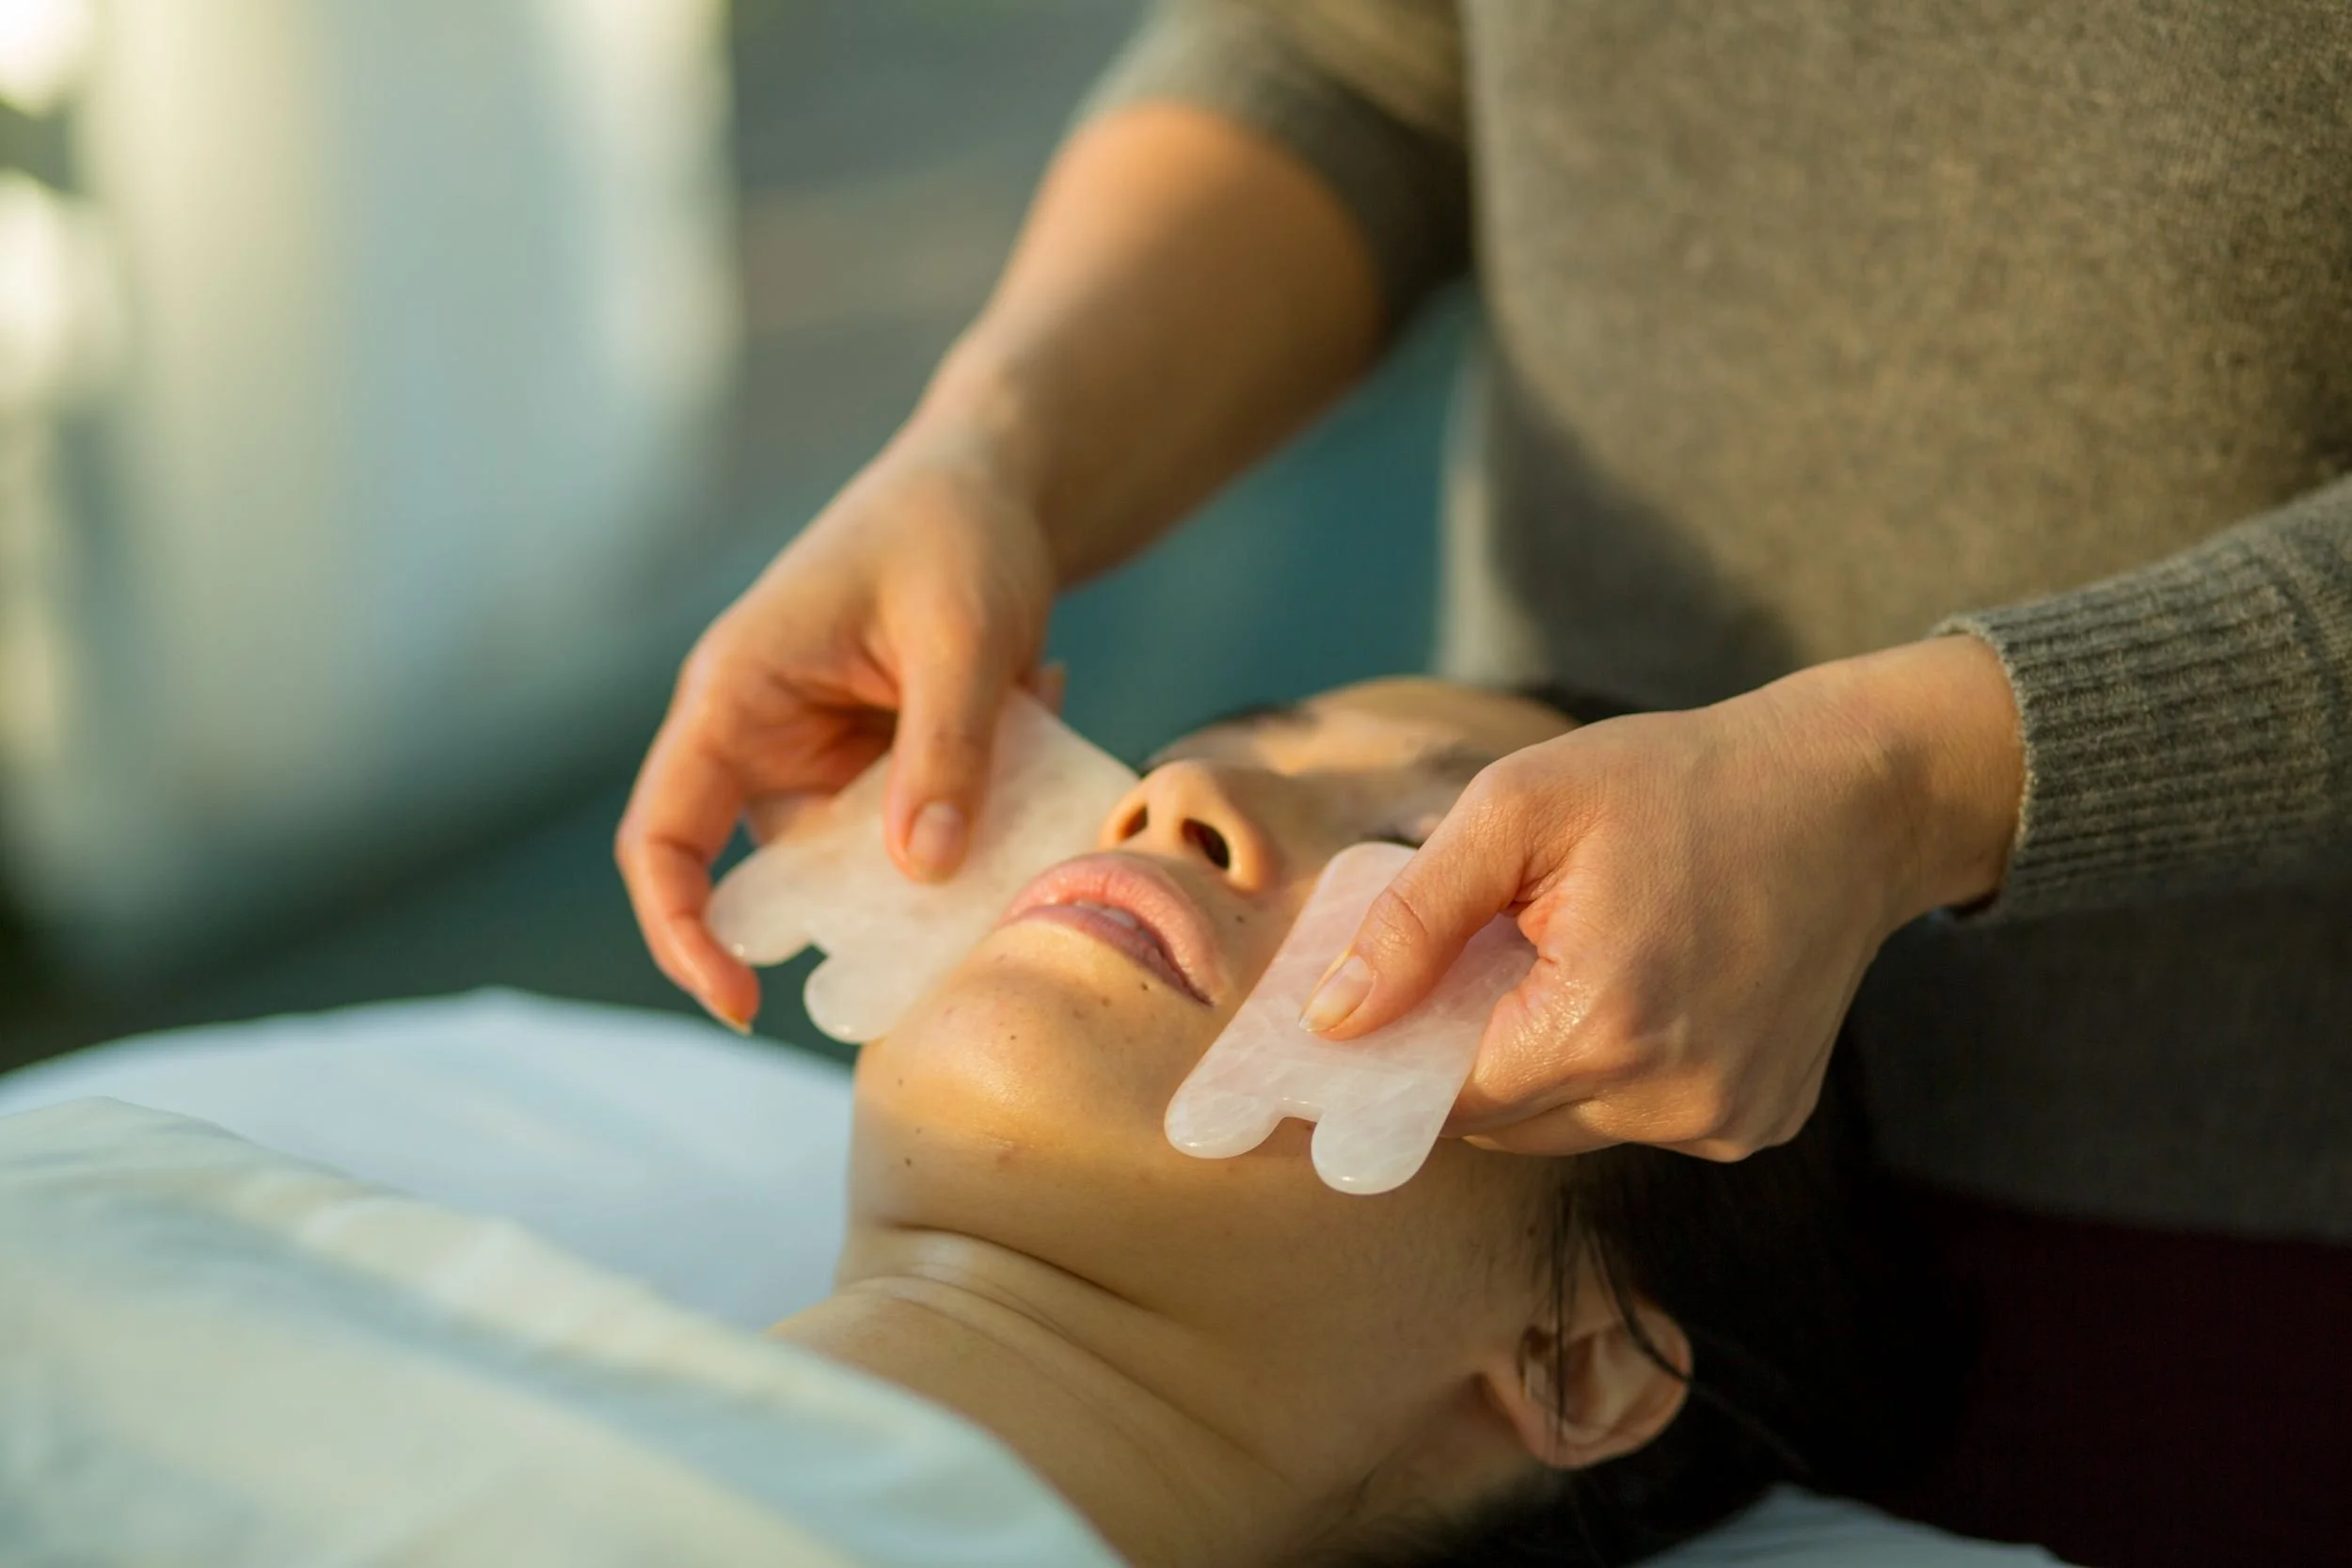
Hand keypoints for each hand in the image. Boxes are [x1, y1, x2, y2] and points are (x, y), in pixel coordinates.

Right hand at [617, 425, 1057, 1029]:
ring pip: (864, 863)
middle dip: (861, 912)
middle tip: (958, 915)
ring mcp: (826, 758)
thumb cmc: (953, 531)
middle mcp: (763, 737)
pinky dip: (984, 805)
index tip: (740, 1005)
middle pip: (774, 875)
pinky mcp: (884, 767)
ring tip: (1022, 754)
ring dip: (946, 848)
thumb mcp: (961, 637)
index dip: (680, 930)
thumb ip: (945, 750)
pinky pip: (921, 828)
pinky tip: (1037, 694)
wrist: (997, 483)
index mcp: (735, 695)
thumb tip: (922, 870)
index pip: (663, 836)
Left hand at [1297, 637, 2023, 1158]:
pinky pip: (1640, 1118)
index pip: (1446, 1102)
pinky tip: (1641, 983)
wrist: (1851, 796)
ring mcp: (1728, 1122)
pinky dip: (1614, 1069)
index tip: (1352, 1037)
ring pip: (1569, 1124)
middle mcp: (1674, 1101)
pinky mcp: (1761, 1123)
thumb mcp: (1519, 808)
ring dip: (1543, 1061)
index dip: (1391, 1067)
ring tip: (1570, 958)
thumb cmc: (1674, 782)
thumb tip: (1332, 1019)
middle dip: (1469, 1050)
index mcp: (1606, 1027)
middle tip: (1476, 958)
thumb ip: (1414, 919)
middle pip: (1505, 1122)